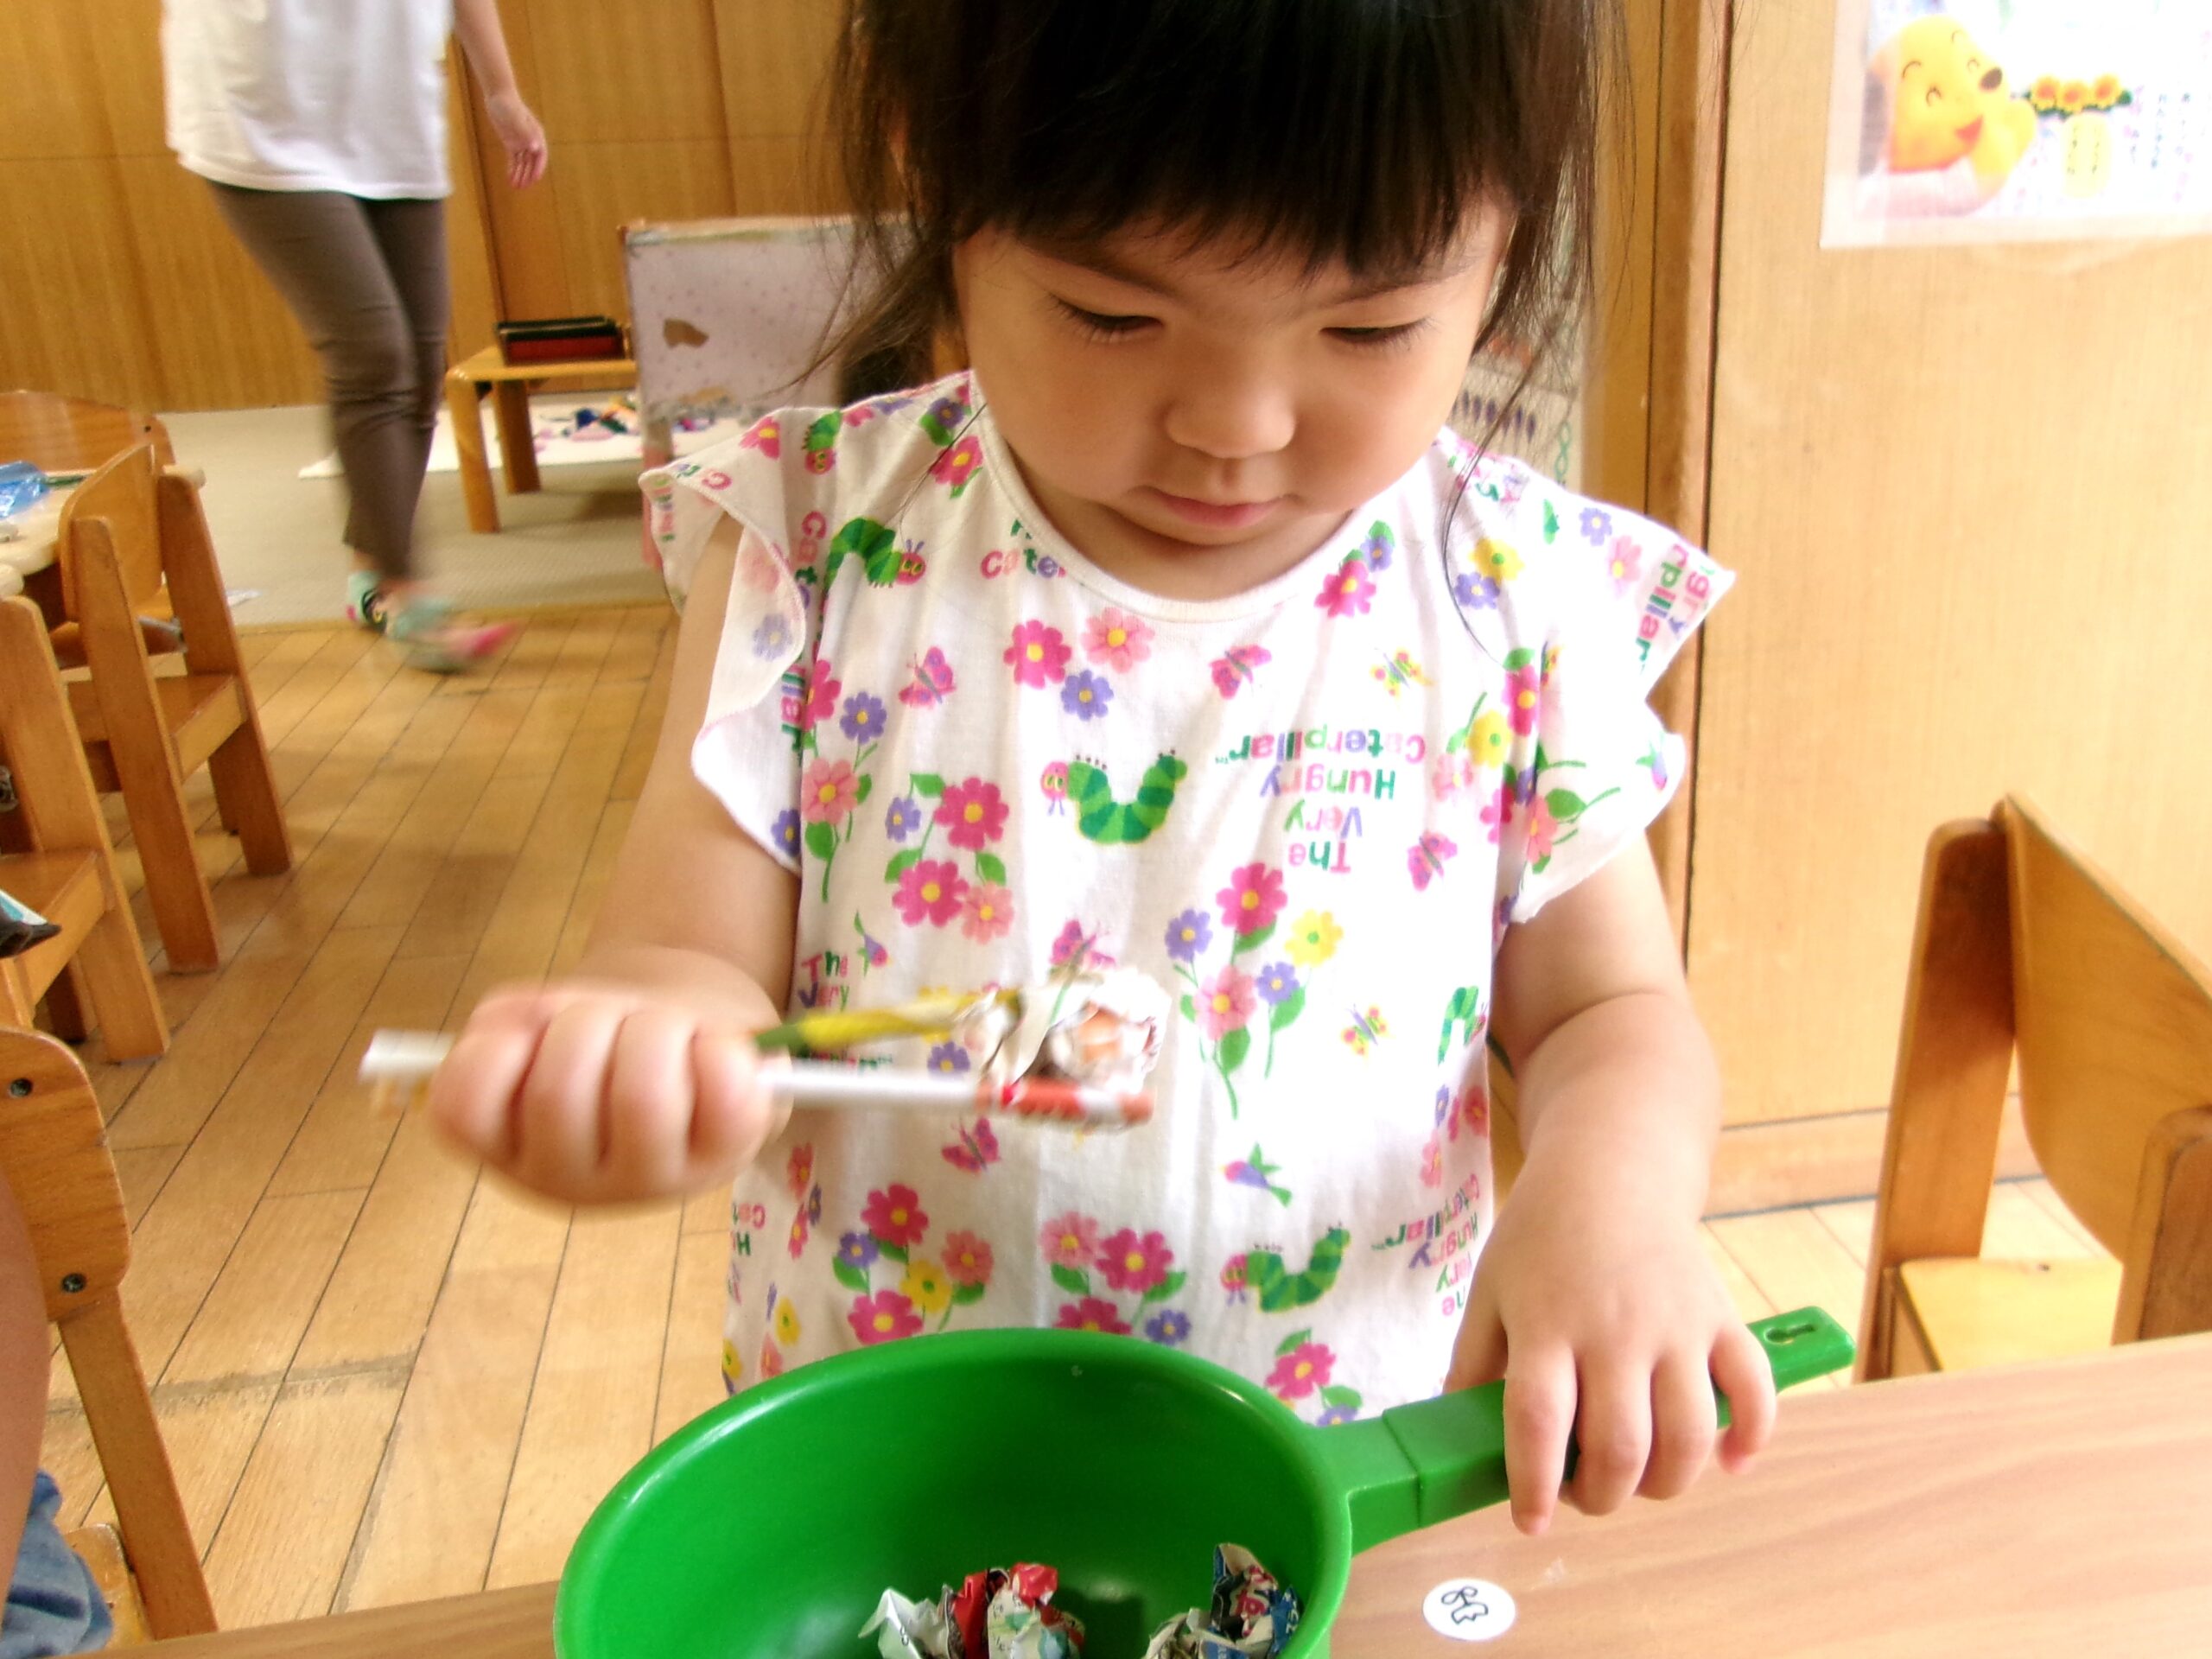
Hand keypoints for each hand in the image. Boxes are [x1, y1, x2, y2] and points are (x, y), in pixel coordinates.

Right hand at [427, 980, 784, 1203]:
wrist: (693, 1035)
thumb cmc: (609, 1029)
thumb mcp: (543, 1015)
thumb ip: (512, 1018)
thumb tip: (528, 1021)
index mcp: (509, 1146)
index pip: (464, 1107)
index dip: (499, 1048)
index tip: (532, 1030)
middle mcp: (572, 1180)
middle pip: (558, 1090)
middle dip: (589, 1018)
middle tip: (613, 1018)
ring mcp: (651, 1181)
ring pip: (642, 1094)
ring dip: (656, 1026)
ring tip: (664, 1027)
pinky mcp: (725, 1157)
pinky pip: (722, 1092)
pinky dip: (719, 1047)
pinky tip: (710, 1048)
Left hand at [482, 89, 546, 189]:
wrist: (499, 96)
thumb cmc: (508, 105)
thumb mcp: (515, 118)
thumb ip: (525, 133)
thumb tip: (535, 148)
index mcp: (536, 135)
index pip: (540, 155)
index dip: (538, 168)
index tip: (534, 179)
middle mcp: (531, 140)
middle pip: (531, 162)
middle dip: (528, 175)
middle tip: (523, 187)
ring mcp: (521, 142)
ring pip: (523, 163)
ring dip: (520, 174)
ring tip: (516, 187)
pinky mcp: (511, 142)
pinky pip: (514, 159)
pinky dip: (513, 168)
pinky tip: (510, 178)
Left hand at [1446, 1159, 1775, 1535]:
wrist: (1610, 1175)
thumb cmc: (1540, 1239)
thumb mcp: (1488, 1293)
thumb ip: (1473, 1368)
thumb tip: (1456, 1443)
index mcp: (1546, 1323)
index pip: (1538, 1423)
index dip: (1534, 1485)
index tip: (1531, 1521)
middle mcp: (1614, 1329)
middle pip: (1619, 1444)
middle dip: (1601, 1496)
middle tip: (1585, 1494)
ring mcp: (1676, 1325)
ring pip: (1687, 1436)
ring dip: (1665, 1483)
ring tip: (1638, 1481)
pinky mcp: (1722, 1320)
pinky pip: (1754, 1390)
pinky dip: (1751, 1438)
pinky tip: (1729, 1463)